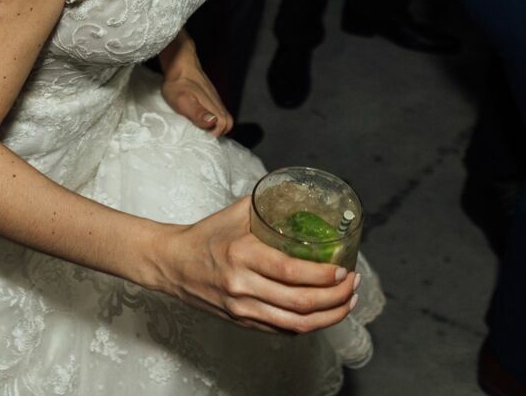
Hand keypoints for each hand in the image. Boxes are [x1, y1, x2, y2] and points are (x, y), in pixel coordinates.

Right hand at [147, 197, 358, 334]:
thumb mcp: (235, 213)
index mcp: (241, 254)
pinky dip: (308, 326)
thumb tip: (302, 195)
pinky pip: (282, 331)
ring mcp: (241, 309)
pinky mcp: (241, 322)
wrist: (172, 263)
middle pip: (299, 303)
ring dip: (328, 317)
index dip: (322, 276)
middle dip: (335, 298)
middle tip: (353, 285)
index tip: (343, 270)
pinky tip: (323, 315)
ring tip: (347, 304)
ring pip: (295, 324)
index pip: (290, 272)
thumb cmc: (205, 235)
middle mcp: (241, 285)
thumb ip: (268, 204)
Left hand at [160, 57, 230, 136]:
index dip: (215, 134)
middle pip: (227, 122)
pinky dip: (210, 118)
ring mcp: (214, 98)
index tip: (202, 136)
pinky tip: (198, 119)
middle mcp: (217, 102)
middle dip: (217, 132)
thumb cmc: (178, 84)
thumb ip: (198, 113)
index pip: (225, 125)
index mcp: (213, 106)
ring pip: (222, 116)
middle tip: (202, 135)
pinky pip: (215, 111)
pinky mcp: (209, 96)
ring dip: (214, 125)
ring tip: (199, 129)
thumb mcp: (183, 101)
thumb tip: (213, 122)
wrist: (178, 64)